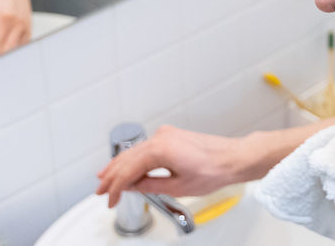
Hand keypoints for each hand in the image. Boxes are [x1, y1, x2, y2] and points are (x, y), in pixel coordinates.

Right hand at [96, 125, 246, 207]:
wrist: (234, 158)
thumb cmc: (213, 170)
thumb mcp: (177, 187)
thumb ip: (150, 186)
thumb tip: (132, 187)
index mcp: (161, 149)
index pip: (129, 171)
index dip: (116, 188)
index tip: (111, 200)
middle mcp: (161, 136)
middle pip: (128, 158)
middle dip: (112, 176)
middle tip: (101, 190)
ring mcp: (166, 134)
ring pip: (135, 151)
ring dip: (120, 166)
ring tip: (106, 178)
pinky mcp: (171, 135)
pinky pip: (146, 147)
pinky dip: (134, 158)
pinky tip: (127, 166)